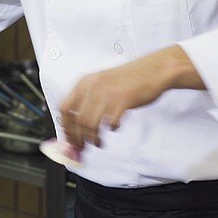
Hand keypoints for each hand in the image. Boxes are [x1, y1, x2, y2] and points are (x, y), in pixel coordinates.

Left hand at [60, 45, 203, 149]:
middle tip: (82, 147)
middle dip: (77, 138)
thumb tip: (75, 127)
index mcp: (84, 82)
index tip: (69, 138)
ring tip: (98, 142)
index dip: (65, 127)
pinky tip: (116, 127)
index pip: (64, 108)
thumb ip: (88, 101)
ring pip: (90, 124)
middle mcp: (93, 86)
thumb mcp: (101, 84)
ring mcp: (107, 93)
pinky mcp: (123, 101)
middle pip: (76, 120)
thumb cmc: (128, 80)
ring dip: (93, 138)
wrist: (152, 70)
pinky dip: (112, 129)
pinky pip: (111, 123)